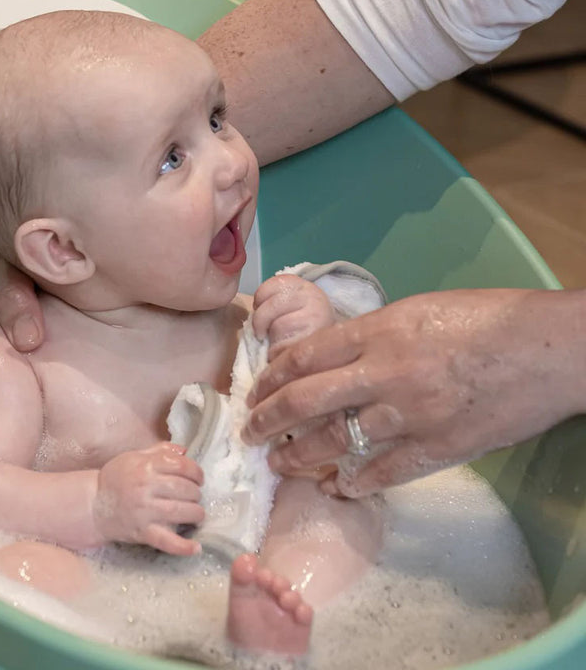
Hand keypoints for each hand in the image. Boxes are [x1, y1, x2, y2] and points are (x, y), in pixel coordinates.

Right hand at [94, 443, 204, 554]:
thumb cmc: (116, 478)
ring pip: (180, 512)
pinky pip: (166, 541)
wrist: (92, 504)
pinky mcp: (142, 532)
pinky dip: (183, 546)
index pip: (181, 466)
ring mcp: (144, 511)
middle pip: (184, 488)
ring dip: (196, 513)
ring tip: (197, 514)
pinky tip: (196, 548)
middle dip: (196, 493)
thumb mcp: (134, 457)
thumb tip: (184, 450)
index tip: (199, 478)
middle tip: (196, 496)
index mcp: (146, 466)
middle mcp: (146, 487)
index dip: (196, 472)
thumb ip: (160, 451)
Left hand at [243, 288, 585, 495]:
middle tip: (250, 432)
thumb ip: (372, 334)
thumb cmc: (486, 318)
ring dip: (300, 457)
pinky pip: (384, 472)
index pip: (304, 356)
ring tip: (280, 464)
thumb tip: (334, 357)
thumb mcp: (417, 310)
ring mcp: (410, 414)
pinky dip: (354, 484)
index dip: (271, 377)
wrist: (548, 348)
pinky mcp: (438, 447)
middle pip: (306, 400)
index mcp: (378, 332)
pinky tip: (337, 489)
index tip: (256, 390)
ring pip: (336, 442)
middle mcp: (384, 373)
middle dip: (268, 420)